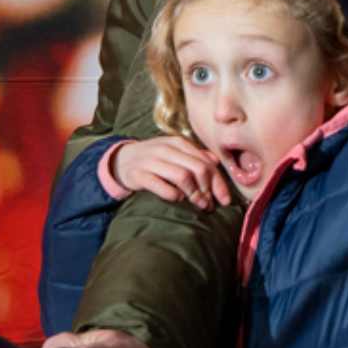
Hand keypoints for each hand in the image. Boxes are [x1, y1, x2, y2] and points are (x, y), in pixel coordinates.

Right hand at [112, 136, 232, 208]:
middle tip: (210, 205)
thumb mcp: (174, 152)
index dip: (218, 182)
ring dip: (194, 194)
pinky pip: (161, 187)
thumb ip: (195, 156)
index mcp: (178, 143)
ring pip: (182, 177)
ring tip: (198, 205)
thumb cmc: (154, 159)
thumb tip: (216, 162)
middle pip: (198, 169)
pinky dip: (173, 195)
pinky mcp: (139, 175)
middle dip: (208, 189)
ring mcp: (152, 161)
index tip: (225, 200)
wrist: (121, 160)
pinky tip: (178, 199)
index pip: (206, 162)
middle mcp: (166, 149)